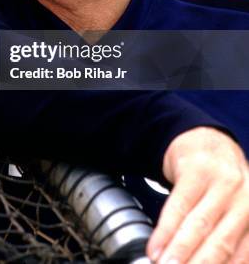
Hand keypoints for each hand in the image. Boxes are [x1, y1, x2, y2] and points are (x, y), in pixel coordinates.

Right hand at [146, 127, 248, 263]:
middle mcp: (246, 199)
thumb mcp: (235, 212)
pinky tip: (155, 247)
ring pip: (199, 225)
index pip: (242, 254)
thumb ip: (229, 241)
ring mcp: (222, 181)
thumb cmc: (221, 186)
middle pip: (222, 242)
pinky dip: (164, 230)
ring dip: (179, 252)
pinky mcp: (197, 170)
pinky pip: (178, 205)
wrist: (204, 141)